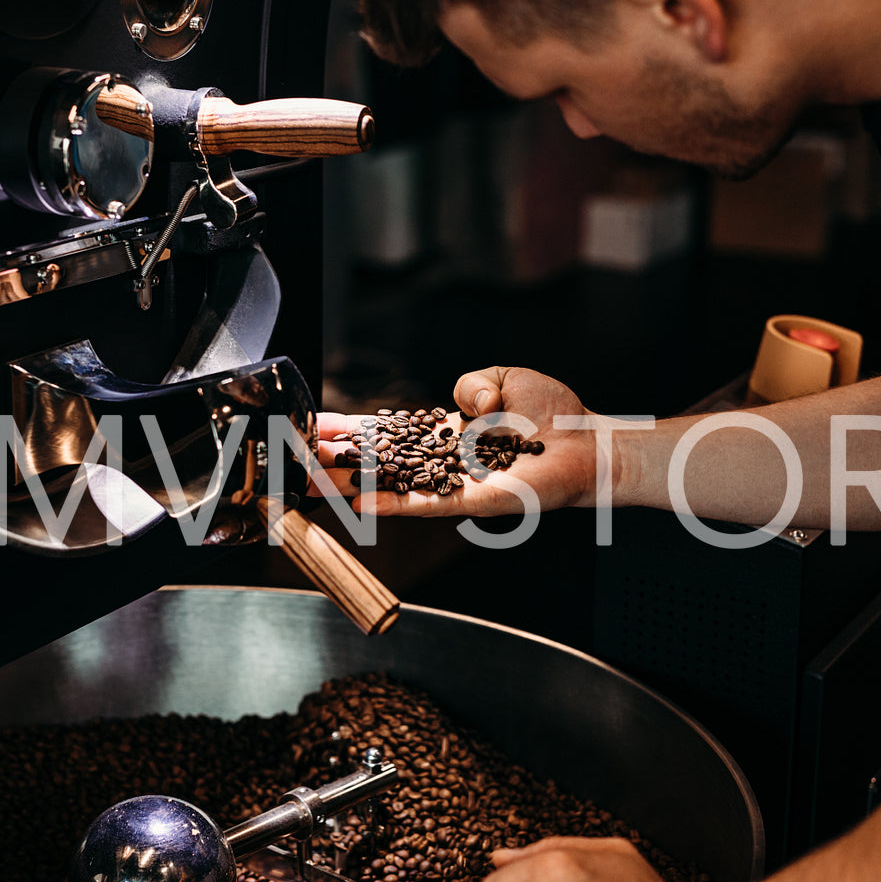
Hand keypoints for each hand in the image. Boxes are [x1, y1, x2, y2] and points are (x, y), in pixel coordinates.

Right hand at [315, 367, 614, 516]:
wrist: (588, 445)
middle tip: (292, 457)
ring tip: (308, 480)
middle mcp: (442, 462)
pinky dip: (390, 502)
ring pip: (389, 485)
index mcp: (445, 434)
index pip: (387, 432)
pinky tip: (360, 502)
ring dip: (349, 484)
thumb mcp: (503, 378)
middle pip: (377, 462)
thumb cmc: (553, 415)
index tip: (312, 427)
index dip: (350, 431)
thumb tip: (460, 406)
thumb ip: (470, 384)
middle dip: (335, 460)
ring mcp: (452, 484)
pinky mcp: (470, 501)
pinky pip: (422, 503)